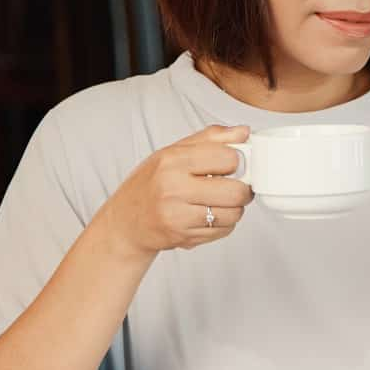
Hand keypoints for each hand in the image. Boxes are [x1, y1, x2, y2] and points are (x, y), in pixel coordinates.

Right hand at [105, 124, 253, 255]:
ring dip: (234, 208)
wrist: (126, 221)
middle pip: (236, 191)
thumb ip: (210, 139)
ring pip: (234, 214)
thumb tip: (243, 132)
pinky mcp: (184, 237)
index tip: (232, 164)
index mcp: (172, 161)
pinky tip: (209, 215)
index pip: (228, 158)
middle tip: (236, 186)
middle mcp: (173, 188)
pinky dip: (224, 224)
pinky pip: (224, 231)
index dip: (236, 161)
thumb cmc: (150, 184)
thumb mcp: (173, 152)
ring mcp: (178, 216)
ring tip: (221, 201)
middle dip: (243, 189)